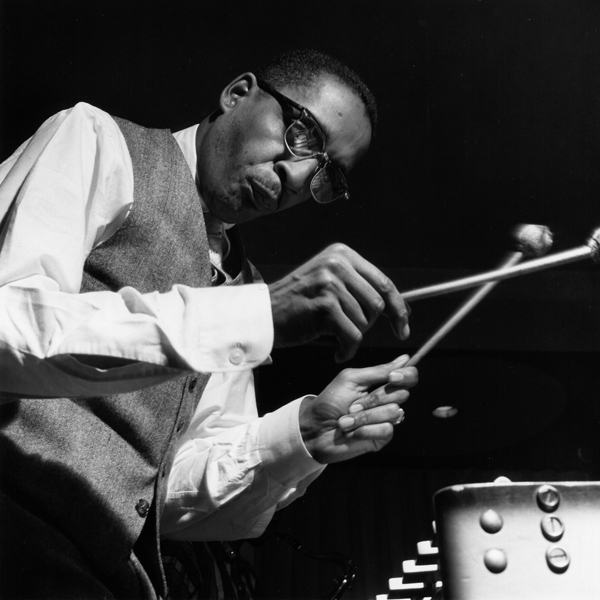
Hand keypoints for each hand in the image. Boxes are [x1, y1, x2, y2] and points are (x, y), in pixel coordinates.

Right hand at [268, 244, 410, 362]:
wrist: (265, 315)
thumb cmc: (298, 303)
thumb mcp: (329, 281)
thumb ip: (360, 287)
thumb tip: (400, 306)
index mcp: (342, 254)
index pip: (384, 282)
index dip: (399, 308)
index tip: (404, 326)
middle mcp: (337, 264)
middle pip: (378, 304)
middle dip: (371, 324)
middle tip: (353, 332)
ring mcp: (330, 283)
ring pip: (365, 322)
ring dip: (353, 335)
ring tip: (334, 335)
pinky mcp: (324, 305)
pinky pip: (352, 335)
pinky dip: (347, 349)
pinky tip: (338, 350)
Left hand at [299, 355, 417, 463]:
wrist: (315, 429)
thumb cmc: (330, 401)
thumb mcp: (351, 380)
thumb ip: (378, 371)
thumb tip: (404, 358)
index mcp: (381, 383)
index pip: (408, 376)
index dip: (406, 375)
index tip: (392, 378)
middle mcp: (387, 400)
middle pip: (402, 394)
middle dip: (374, 399)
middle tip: (353, 404)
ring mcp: (386, 419)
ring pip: (393, 412)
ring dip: (364, 417)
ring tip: (347, 420)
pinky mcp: (382, 437)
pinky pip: (386, 430)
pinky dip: (365, 430)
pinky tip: (352, 432)